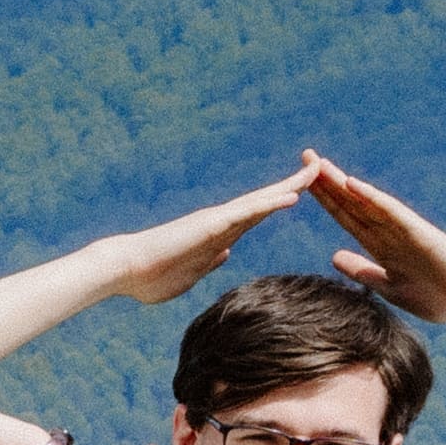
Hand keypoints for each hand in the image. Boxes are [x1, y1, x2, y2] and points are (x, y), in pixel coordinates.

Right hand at [110, 167, 313, 304]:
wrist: (124, 270)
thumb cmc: (151, 277)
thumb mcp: (191, 273)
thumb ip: (209, 261)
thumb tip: (224, 253)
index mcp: (219, 236)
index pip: (257, 216)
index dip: (280, 202)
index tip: (304, 191)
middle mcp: (221, 223)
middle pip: (265, 201)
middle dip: (294, 184)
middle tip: (322, 167)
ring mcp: (216, 222)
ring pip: (261, 201)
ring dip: (290, 186)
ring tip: (317, 171)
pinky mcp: (210, 227)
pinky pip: (247, 212)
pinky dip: (271, 203)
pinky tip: (294, 196)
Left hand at [298, 153, 445, 324]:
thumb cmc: (438, 297)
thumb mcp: (389, 287)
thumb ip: (363, 272)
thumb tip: (333, 256)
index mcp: (381, 246)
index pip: (347, 218)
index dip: (325, 200)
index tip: (300, 184)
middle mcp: (389, 233)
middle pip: (352, 203)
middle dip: (328, 182)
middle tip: (305, 156)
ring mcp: (403, 230)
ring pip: (366, 202)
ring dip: (343, 183)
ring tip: (320, 163)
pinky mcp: (419, 232)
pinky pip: (391, 212)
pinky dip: (371, 197)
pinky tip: (352, 184)